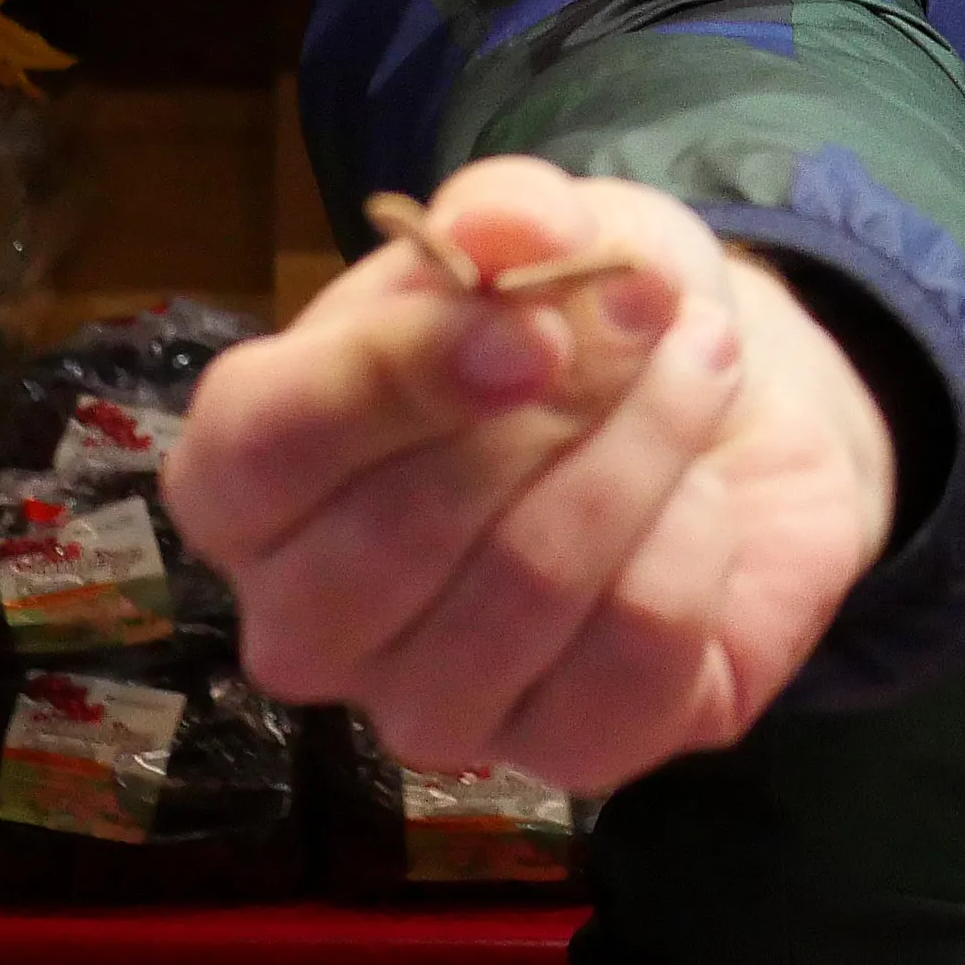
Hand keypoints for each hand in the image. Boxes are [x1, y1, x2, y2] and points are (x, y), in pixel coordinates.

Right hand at [165, 157, 898, 792]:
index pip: (265, 449)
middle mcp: (306, 622)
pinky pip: (637, 647)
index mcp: (245, 477)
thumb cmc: (575, 319)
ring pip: (529, 588)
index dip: (392, 379)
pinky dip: (696, 536)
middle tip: (649, 311)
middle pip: (396, 536)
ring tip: (705, 357)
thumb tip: (502, 223)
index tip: (529, 321)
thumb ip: (507, 211)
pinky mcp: (572, 753)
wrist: (718, 402)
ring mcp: (430, 710)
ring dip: (645, 447)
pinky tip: (707, 485)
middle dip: (556, 405)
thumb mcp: (544, 226)